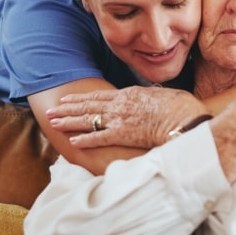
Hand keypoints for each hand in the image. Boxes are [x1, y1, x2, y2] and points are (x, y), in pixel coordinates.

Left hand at [46, 86, 207, 148]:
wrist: (184, 117)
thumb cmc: (180, 106)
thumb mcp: (163, 95)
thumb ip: (151, 96)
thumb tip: (151, 96)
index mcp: (129, 93)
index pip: (99, 95)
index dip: (80, 98)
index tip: (67, 99)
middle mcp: (120, 104)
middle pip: (87, 105)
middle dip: (67, 108)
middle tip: (51, 110)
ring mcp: (120, 119)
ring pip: (87, 119)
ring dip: (68, 121)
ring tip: (53, 122)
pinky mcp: (122, 134)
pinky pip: (98, 137)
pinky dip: (84, 139)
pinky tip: (71, 140)